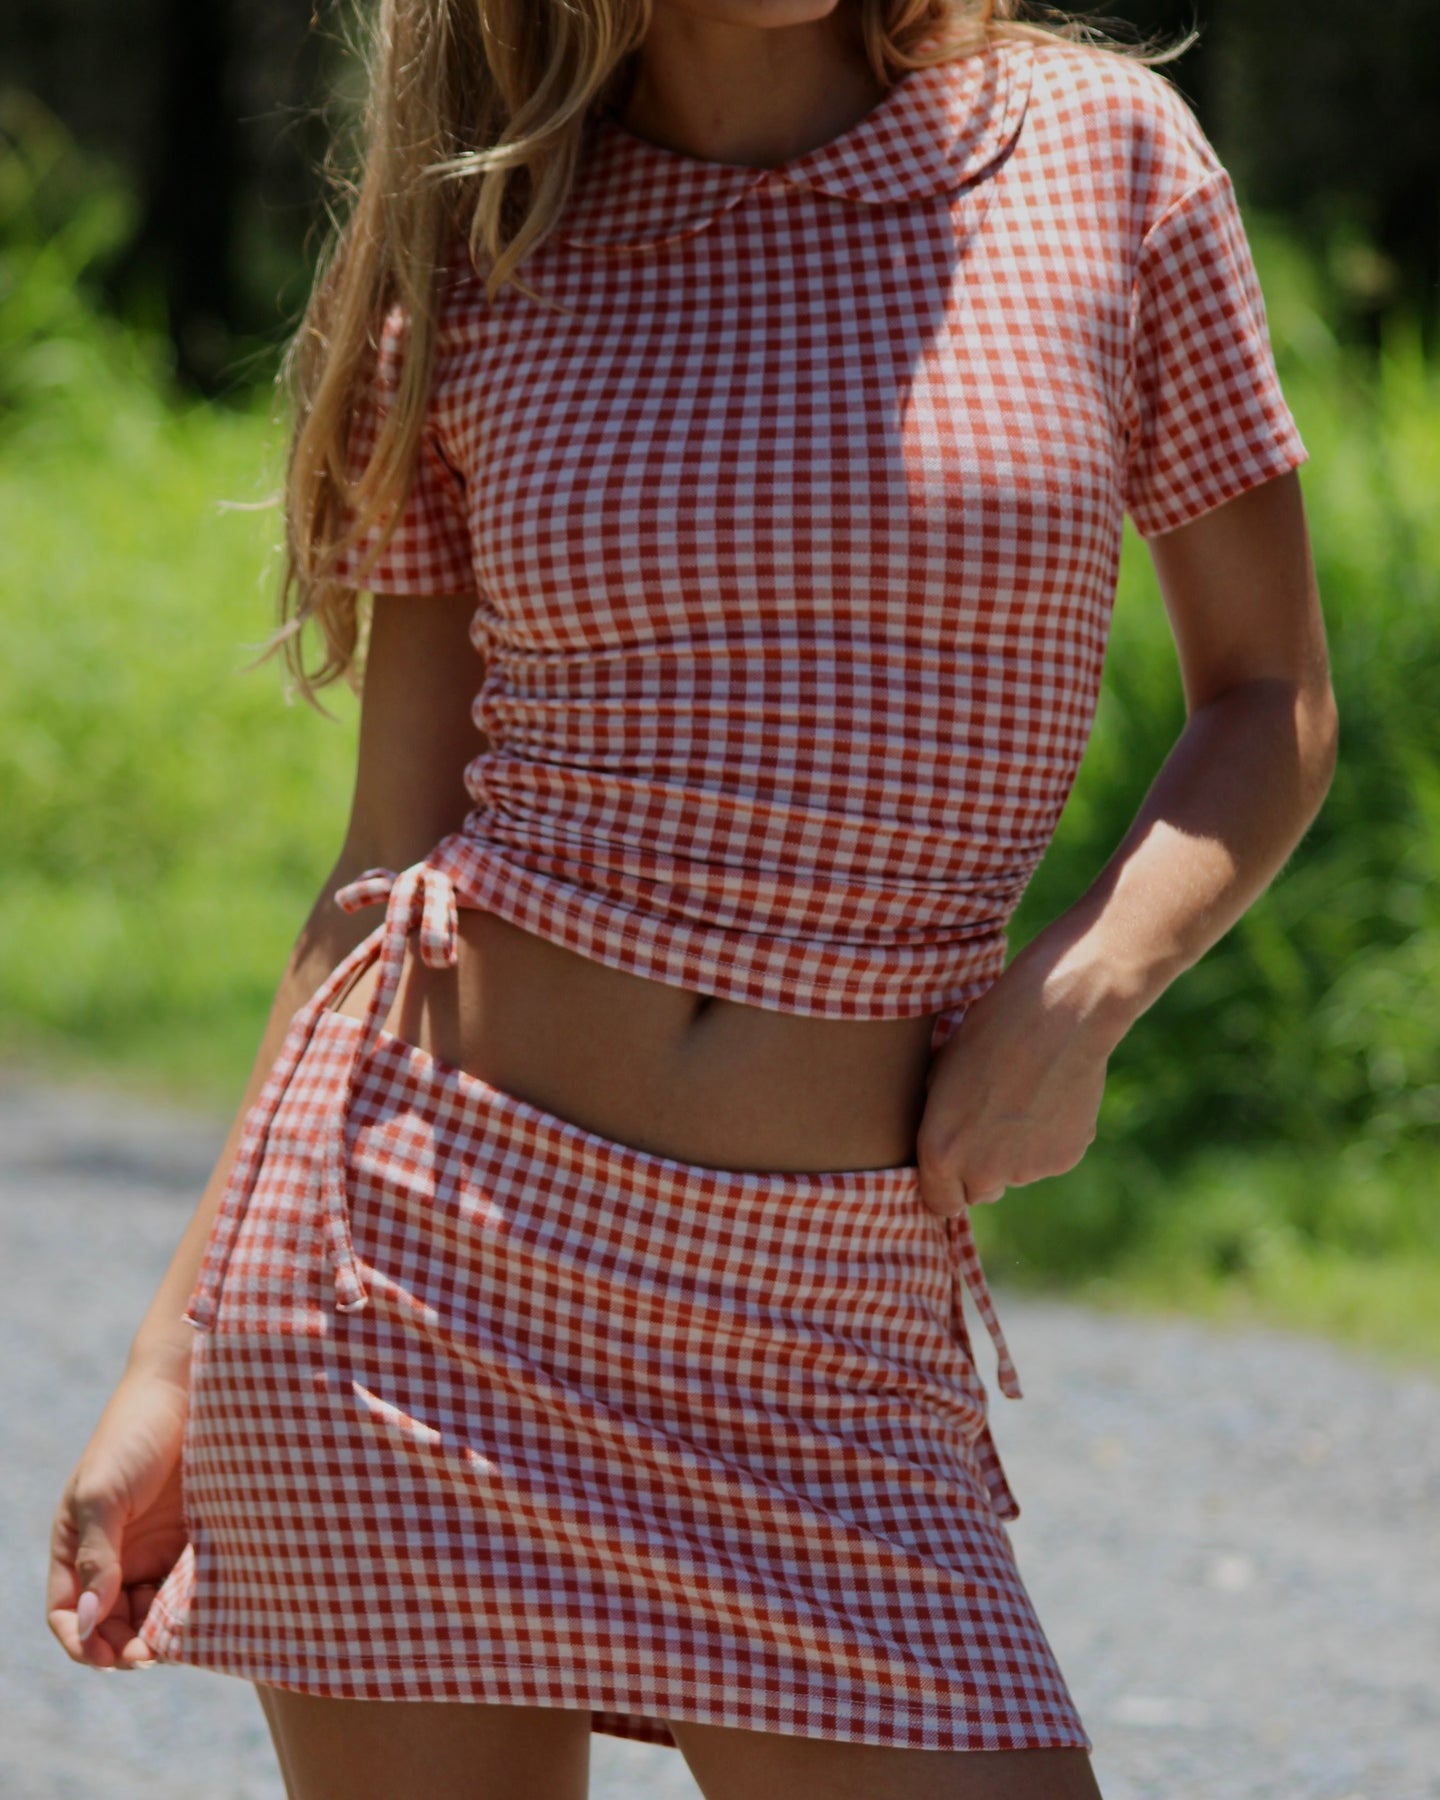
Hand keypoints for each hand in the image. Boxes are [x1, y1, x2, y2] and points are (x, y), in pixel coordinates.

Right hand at [47, 1362, 190, 1670]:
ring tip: (176, 1640)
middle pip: (112, 1623)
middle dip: (124, 1646)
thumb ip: (97, 1556)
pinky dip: (189, 1608)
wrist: (191, 1388)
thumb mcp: (103, 1494)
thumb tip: (91, 1621)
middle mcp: (114, 1555)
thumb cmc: (133, 1434)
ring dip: (158, 1633)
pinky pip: (187, 1588)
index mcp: (78, 1547)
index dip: (82, 1641)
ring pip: (151, 1612)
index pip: (70, 1614)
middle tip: (149, 1653)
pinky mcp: (193, 1540)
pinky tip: (203, 1614)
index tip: (107, 1656)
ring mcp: (154, 1549)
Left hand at [916, 931, 1125, 1218]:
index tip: (952, 1171)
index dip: (945, 1187)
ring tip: (1025, 1096)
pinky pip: (1051, 1157)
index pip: (939, 1204)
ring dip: (1018, 1151)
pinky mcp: (1066, 1158)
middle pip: (980, 1192)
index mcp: (942, 1153)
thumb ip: (939, 1121)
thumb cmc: (987, 1033)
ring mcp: (1028, 1170)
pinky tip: (1051, 1096)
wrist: (1054, 1015)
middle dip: (982, 1170)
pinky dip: (1051, 1138)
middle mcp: (983, 1172)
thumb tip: (943, 1141)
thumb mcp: (940, 1075)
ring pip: (1018, 1173)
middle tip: (991, 1124)